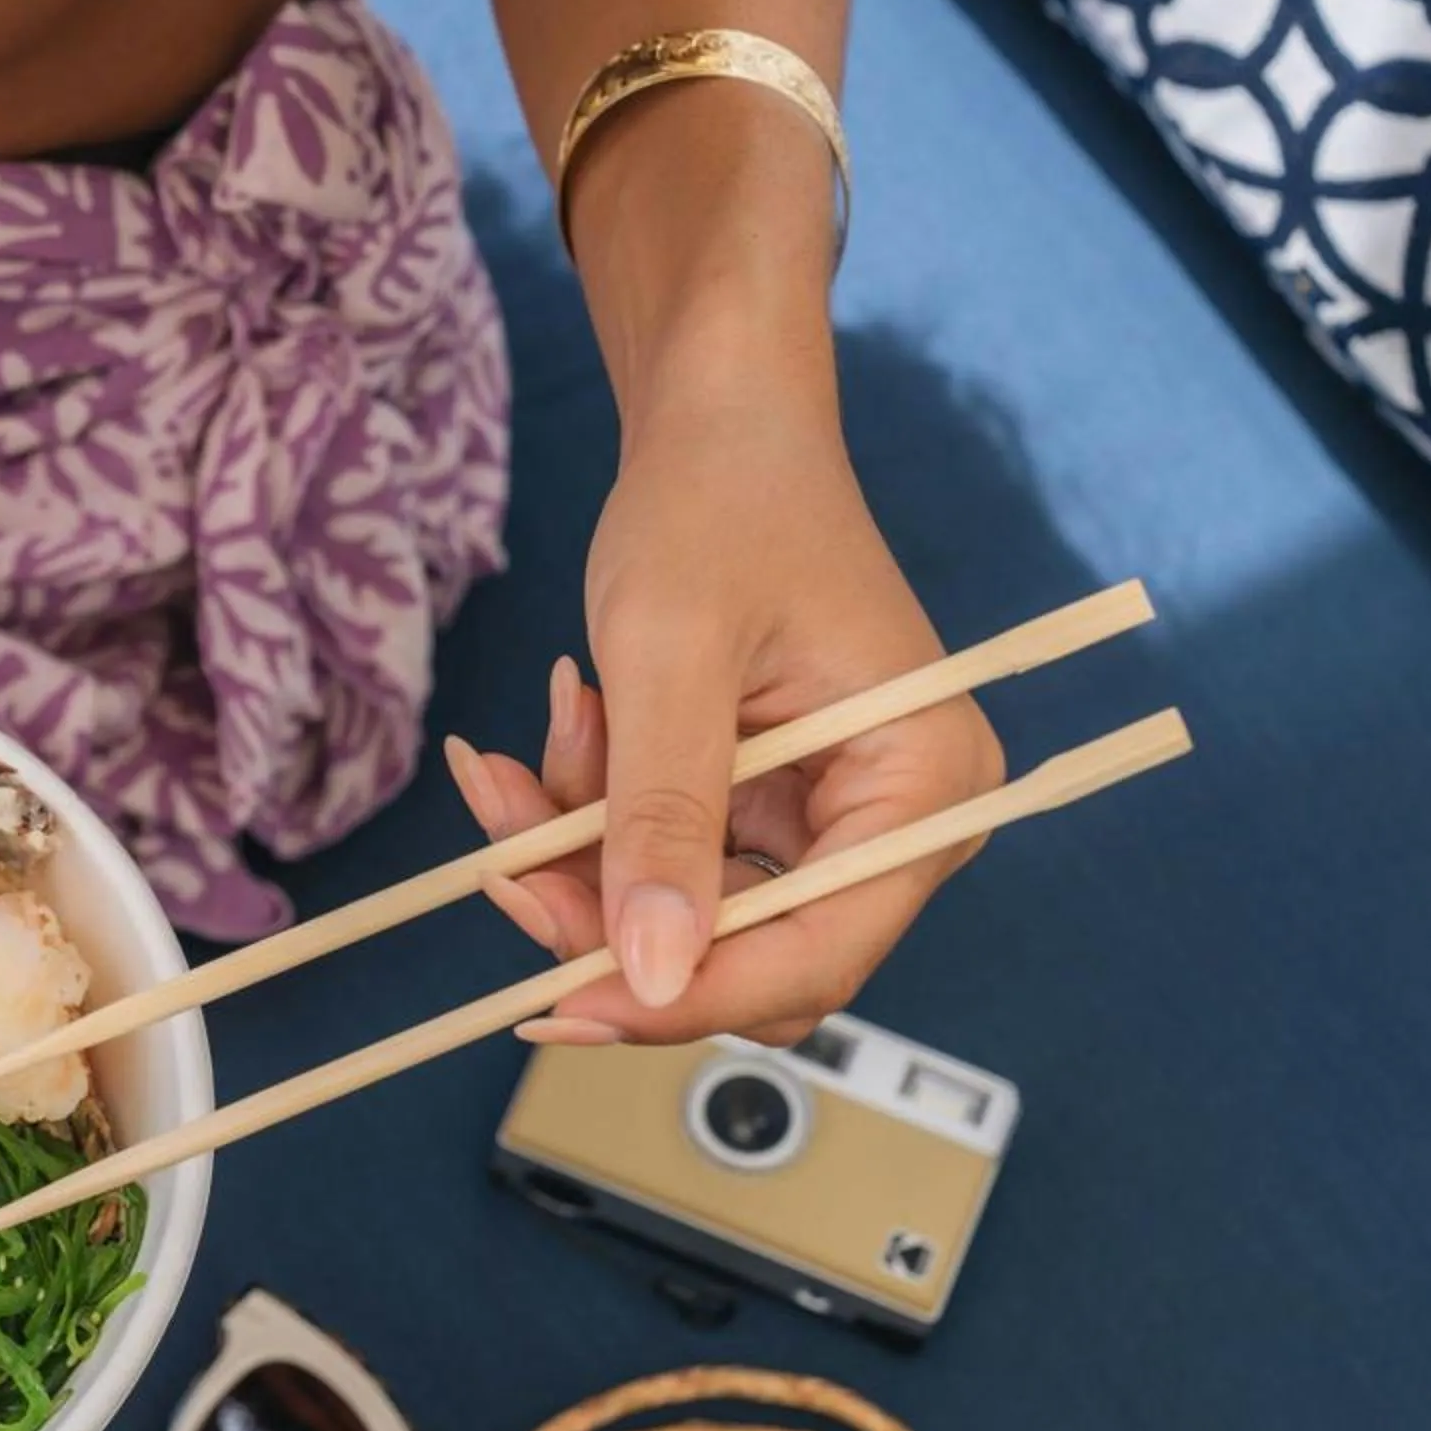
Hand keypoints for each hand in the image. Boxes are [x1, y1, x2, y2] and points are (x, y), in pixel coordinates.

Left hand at [447, 388, 1002, 1045]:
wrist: (715, 426)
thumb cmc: (720, 504)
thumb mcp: (671, 658)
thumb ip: (661, 818)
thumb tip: (649, 973)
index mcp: (925, 785)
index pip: (816, 954)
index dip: (687, 996)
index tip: (562, 1005)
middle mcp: (892, 823)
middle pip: (745, 958)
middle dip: (610, 926)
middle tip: (506, 870)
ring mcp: (822, 822)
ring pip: (680, 922)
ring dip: (575, 867)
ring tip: (516, 769)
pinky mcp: (754, 810)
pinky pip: (652, 868)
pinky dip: (577, 829)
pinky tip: (540, 752)